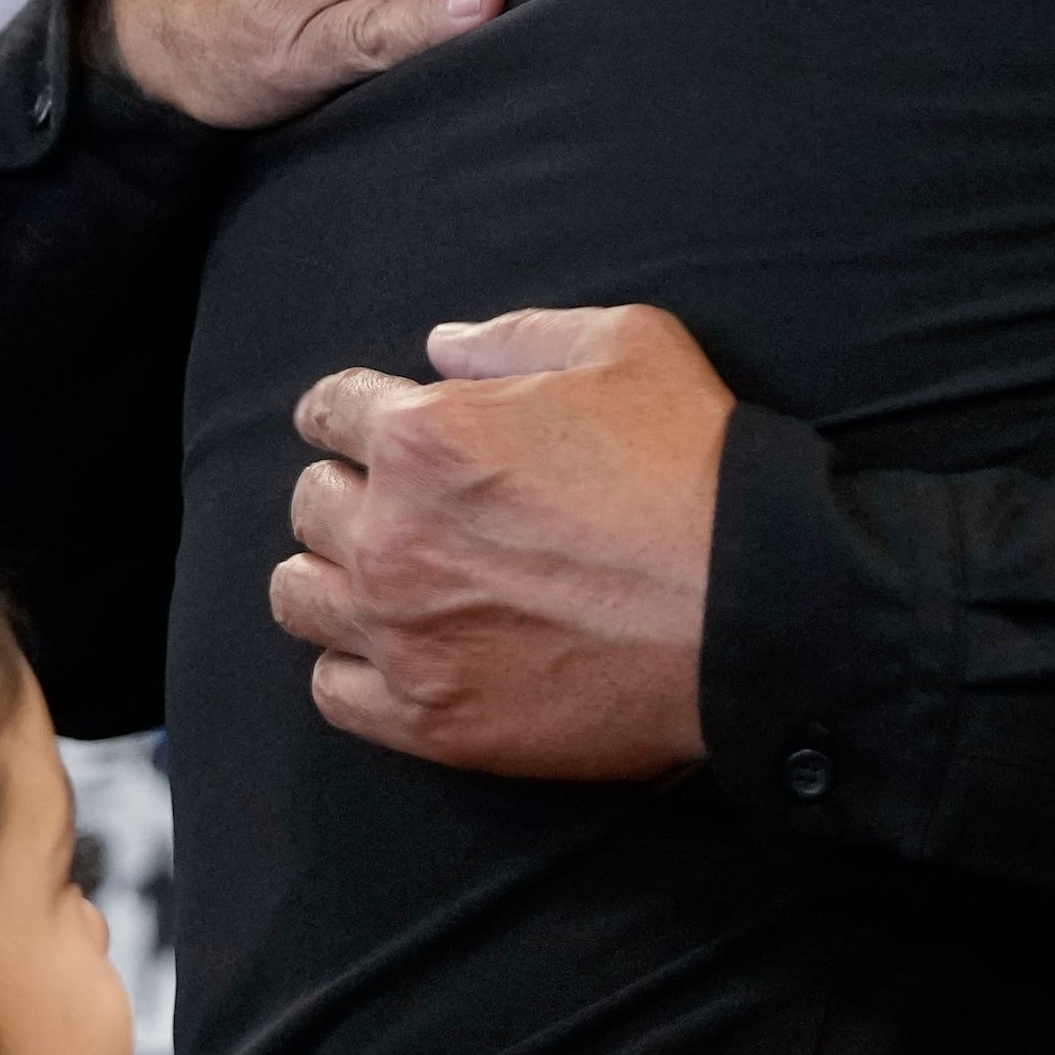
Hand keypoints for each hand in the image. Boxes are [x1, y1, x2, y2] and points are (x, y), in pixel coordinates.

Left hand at [267, 306, 732, 777]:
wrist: (755, 609)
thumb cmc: (696, 470)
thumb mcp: (627, 345)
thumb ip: (515, 336)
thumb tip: (440, 351)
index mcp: (426, 436)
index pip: (330, 411)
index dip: (357, 413)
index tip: (380, 429)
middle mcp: (393, 536)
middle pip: (311, 504)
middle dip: (353, 491)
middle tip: (410, 505)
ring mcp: (404, 635)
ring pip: (298, 597)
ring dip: (337, 576)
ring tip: (392, 577)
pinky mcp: (432, 719)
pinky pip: (333, 690)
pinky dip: (355, 666)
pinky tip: (406, 648)